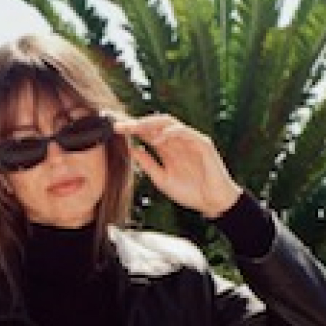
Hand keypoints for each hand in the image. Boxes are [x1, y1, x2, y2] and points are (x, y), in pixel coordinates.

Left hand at [114, 114, 242, 218]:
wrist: (211, 203)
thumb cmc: (190, 192)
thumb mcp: (162, 180)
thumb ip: (148, 164)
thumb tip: (131, 150)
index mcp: (166, 149)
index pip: (146, 134)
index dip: (131, 129)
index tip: (114, 128)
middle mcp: (176, 141)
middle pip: (154, 124)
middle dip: (137, 123)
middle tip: (120, 124)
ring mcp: (190, 140)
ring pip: (169, 123)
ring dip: (151, 123)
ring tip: (136, 127)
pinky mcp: (202, 144)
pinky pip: (186, 133)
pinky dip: (172, 133)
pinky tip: (159, 138)